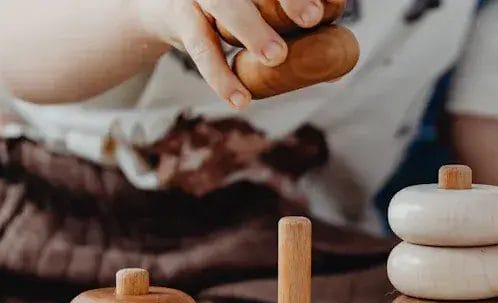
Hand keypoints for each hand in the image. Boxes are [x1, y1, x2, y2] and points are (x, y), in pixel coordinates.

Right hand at [136, 0, 344, 108]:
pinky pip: (201, 47)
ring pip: (224, 4)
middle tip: (312, 18)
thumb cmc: (226, 12)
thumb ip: (290, 30)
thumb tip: (336, 66)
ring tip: (276, 58)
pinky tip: (240, 99)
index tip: (324, 9)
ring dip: (252, 30)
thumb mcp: (256, 12)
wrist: (162, 10)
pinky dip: (221, 75)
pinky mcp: (180, 16)